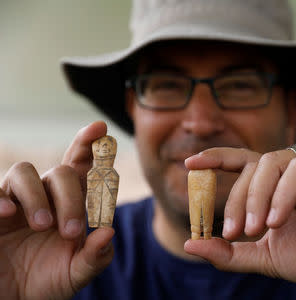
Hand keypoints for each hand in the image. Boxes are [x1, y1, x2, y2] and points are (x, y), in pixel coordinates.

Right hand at [0, 121, 114, 299]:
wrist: (11, 298)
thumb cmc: (45, 281)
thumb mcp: (75, 274)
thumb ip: (96, 257)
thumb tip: (108, 231)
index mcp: (70, 203)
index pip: (82, 167)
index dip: (90, 145)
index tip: (101, 128)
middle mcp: (44, 195)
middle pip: (60, 171)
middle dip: (71, 197)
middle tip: (70, 231)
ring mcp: (15, 201)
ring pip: (25, 172)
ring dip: (37, 196)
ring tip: (42, 225)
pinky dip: (1, 199)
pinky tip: (8, 215)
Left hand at [184, 148, 295, 298]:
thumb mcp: (265, 256)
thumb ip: (229, 252)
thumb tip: (190, 245)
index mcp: (276, 184)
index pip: (243, 161)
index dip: (216, 158)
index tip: (190, 164)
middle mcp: (294, 169)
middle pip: (254, 165)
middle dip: (239, 197)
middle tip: (237, 231)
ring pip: (273, 163)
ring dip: (259, 196)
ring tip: (261, 228)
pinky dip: (284, 193)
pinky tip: (280, 219)